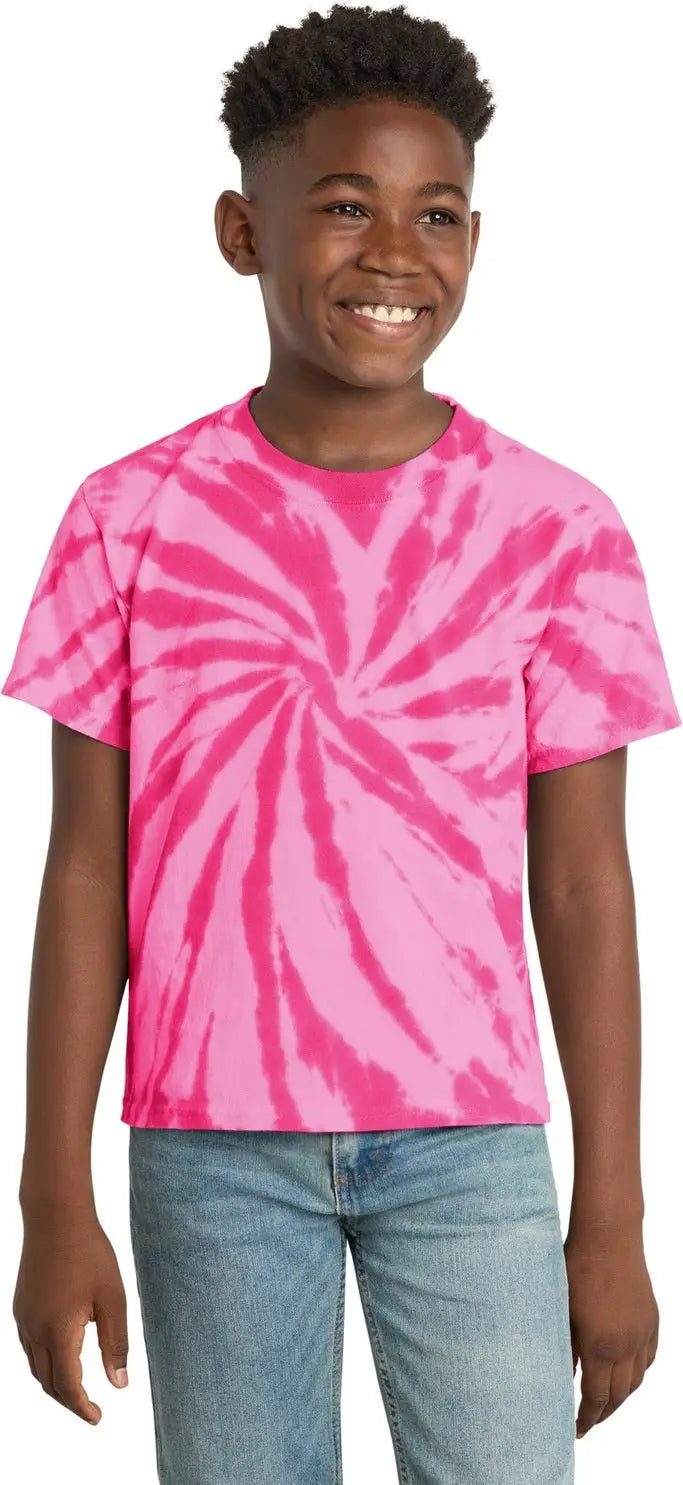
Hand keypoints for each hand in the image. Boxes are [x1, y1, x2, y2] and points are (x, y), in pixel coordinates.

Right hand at [13, 1208, 128, 1423]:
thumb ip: (116, 1344)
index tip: (97, 1417)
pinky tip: (62, 1355)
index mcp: (59, 1332)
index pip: (68, 1386)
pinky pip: (29, 1347)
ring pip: (35, 1367)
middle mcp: (35, 1331)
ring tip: (79, 1387)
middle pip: (48, 1383)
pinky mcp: (20, 1307)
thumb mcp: (113, 1299)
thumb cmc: (90, 1253)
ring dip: (55, 1383)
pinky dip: (44, 1362)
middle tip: (90, 1408)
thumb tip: (119, 1384)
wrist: (56, 1217)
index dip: (82, 1407)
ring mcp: (23, 1319)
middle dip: (68, 1401)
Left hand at [564, 1224, 657, 1439]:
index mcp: (600, 1346)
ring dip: (621, 1395)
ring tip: (604, 1399)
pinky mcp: (652, 1319)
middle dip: (602, 1413)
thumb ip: (566, 1347)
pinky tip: (626, 1371)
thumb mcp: (561, 1310)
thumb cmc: (576, 1267)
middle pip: (618, 1395)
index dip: (587, 1419)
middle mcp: (626, 1346)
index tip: (576, 1429)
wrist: (609, 1236)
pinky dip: (638, 1371)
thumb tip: (566, 1375)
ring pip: (637, 1380)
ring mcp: (643, 1333)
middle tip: (588, 1420)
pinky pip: (649, 1357)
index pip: (596, 1398)